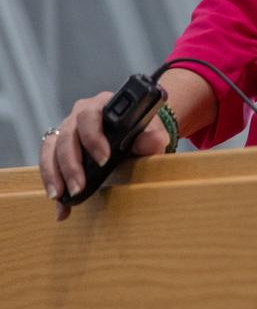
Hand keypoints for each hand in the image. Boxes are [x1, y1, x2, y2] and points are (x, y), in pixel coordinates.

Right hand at [38, 90, 169, 221]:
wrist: (135, 133)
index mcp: (103, 104)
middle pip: (67, 136)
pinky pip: (48, 162)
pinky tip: (60, 203)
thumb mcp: (150, 132)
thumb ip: (153, 137)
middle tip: (79, 187)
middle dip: (71, 165)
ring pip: (52, 149)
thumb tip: (156, 142)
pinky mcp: (58, 146)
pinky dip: (51, 182)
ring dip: (54, 174)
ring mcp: (67, 129)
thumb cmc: (141, 130)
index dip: (93, 138)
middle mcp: (80, 114)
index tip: (103, 160)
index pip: (91, 116)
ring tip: (60, 196)